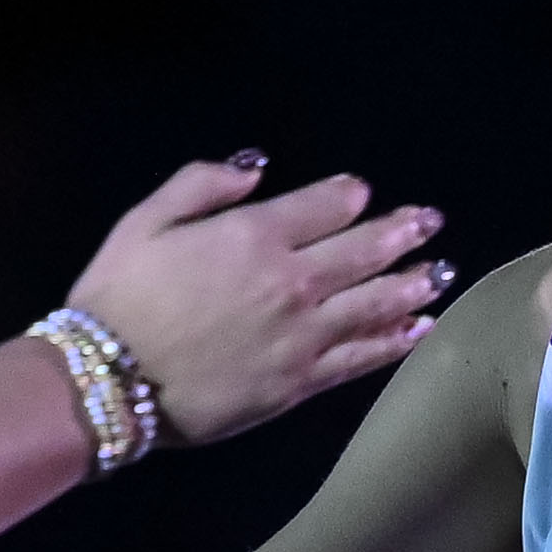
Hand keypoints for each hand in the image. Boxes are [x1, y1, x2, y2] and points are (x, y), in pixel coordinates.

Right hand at [65, 156, 450, 444]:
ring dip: (414, 285)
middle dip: (403, 233)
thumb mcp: (143, 221)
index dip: (349, 196)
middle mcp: (291, 282)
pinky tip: (418, 329)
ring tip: (442, 272)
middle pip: (363, 252)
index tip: (362, 193)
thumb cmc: (117, 297)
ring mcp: (303, 337)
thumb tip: (255, 169)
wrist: (108, 382)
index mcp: (254, 236)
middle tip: (430, 222)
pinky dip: (393, 341)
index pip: (324, 205)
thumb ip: (200, 185)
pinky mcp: (300, 383)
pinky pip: (360, 359)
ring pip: (374, 304)